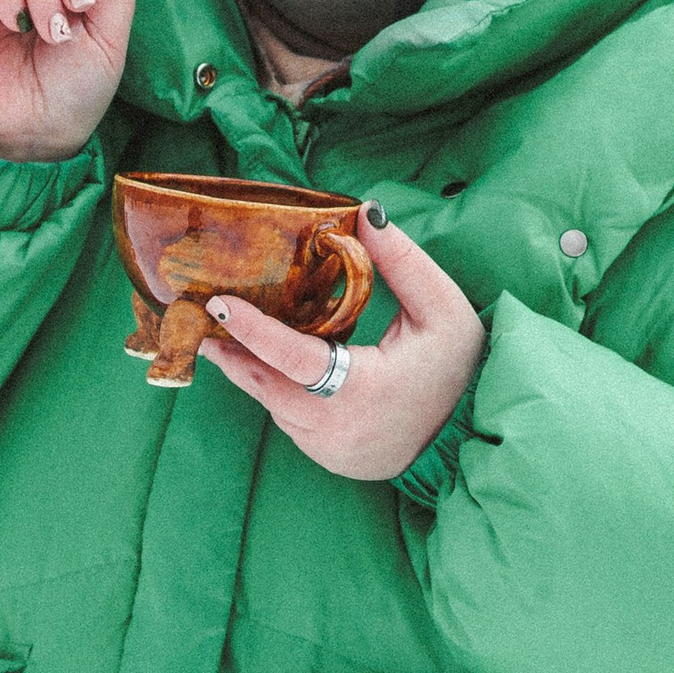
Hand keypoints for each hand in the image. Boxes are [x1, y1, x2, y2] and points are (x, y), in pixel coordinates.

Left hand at [199, 208, 484, 482]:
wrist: (471, 433)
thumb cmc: (458, 367)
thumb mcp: (442, 308)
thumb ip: (402, 262)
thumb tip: (365, 213)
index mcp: (364, 389)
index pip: (293, 357)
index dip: (254, 330)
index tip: (221, 305)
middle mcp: (338, 427)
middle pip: (268, 385)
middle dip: (234, 352)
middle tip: (203, 322)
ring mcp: (331, 449)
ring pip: (274, 406)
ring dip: (255, 372)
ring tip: (226, 339)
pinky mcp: (330, 459)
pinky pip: (290, 423)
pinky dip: (280, 393)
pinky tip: (274, 367)